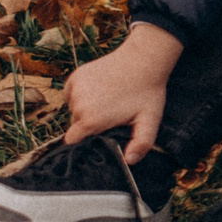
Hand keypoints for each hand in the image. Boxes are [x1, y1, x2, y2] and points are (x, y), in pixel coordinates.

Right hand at [63, 23, 183, 162]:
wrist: (144, 59)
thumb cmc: (148, 92)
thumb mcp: (149, 121)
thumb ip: (140, 144)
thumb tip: (128, 162)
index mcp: (91, 120)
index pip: (72, 141)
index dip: (83, 142)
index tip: (97, 137)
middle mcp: (78, 105)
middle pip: (75, 125)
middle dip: (90, 124)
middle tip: (111, 116)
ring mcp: (75, 89)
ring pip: (74, 108)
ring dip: (86, 108)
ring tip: (108, 101)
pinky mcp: (75, 76)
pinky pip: (72, 93)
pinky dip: (82, 95)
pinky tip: (101, 90)